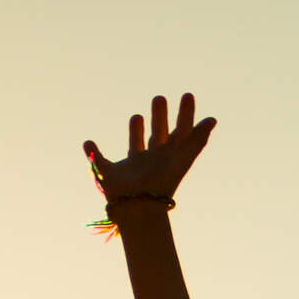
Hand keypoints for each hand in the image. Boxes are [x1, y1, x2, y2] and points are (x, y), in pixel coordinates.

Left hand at [83, 91, 216, 220]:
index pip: (139, 141)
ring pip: (180, 133)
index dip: (137, 129)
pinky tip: (211, 120)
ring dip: (185, 116)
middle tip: (159, 97)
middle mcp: (156, 159)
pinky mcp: (182, 161)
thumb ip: (96, 154)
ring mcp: (171, 159)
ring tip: (187, 96)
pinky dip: (203, 133)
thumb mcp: (104, 169)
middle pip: (161, 132)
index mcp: (138, 161)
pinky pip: (196, 145)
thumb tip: (86, 142)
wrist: (136, 202)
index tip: (136, 117)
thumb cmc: (119, 192)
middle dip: (160, 115)